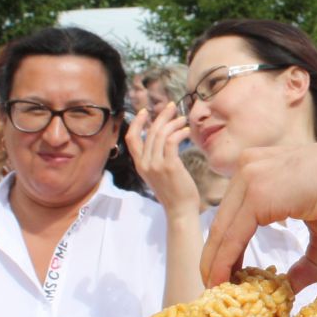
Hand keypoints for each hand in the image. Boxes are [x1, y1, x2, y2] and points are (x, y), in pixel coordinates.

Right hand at [127, 103, 199, 217]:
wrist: (180, 210)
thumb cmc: (174, 192)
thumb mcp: (158, 174)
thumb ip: (156, 159)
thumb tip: (163, 139)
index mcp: (140, 165)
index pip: (131, 138)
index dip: (136, 122)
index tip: (145, 111)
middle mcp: (145, 164)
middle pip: (149, 132)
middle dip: (161, 116)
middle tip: (172, 107)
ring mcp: (156, 165)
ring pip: (160, 134)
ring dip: (173, 123)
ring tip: (183, 119)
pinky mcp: (170, 166)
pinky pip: (171, 141)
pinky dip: (179, 132)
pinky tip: (186, 131)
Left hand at [200, 137, 316, 290]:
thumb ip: (306, 261)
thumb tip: (292, 290)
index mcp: (258, 170)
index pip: (233, 214)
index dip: (226, 247)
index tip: (225, 275)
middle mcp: (247, 168)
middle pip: (222, 222)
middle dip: (215, 258)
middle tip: (215, 288)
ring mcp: (249, 178)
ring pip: (223, 229)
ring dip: (216, 263)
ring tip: (217, 289)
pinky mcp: (256, 194)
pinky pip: (233, 234)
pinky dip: (225, 260)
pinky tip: (223, 279)